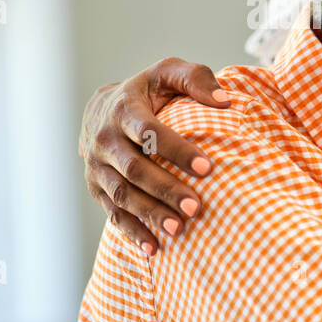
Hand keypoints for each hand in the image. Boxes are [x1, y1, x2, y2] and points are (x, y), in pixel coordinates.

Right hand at [80, 58, 228, 253]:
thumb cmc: (148, 91)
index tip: (208, 169)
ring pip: (122, 194)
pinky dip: (132, 232)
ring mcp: (97, 165)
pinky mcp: (96, 187)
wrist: (100, 108)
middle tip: (197, 207)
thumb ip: (196, 79)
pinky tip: (154, 249)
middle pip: (135, 169)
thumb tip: (225, 101)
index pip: (150, 132)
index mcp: (125, 109)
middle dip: (166, 189)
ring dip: (150, 214)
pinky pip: (112, 213)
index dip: (177, 150)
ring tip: (179, 230)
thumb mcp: (168, 73)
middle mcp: (105, 138)